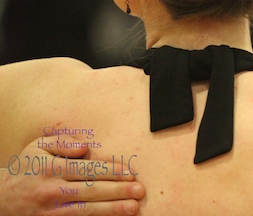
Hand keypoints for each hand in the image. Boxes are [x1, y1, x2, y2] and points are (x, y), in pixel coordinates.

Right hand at [1, 135, 144, 214]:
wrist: (0, 199)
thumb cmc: (26, 168)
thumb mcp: (38, 147)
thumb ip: (63, 142)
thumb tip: (86, 147)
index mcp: (51, 168)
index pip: (87, 170)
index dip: (111, 171)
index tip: (131, 173)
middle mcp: (51, 190)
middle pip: (90, 190)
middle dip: (117, 191)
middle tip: (139, 191)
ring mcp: (50, 210)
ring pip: (85, 210)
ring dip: (111, 209)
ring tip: (132, 208)